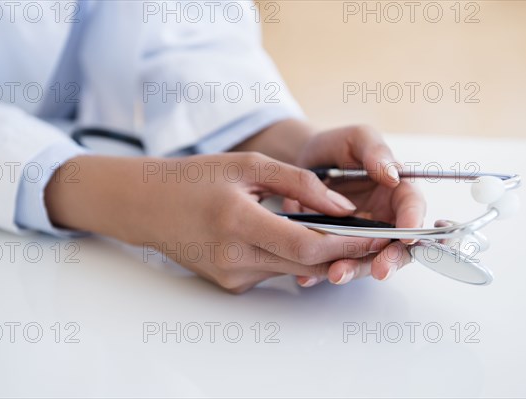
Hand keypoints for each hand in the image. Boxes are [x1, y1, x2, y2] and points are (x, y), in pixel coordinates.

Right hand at [45, 152, 387, 292]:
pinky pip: (273, 271)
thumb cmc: (194, 179)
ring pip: (293, 270)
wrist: (149, 206)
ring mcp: (231, 276)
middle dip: (343, 251)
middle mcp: (234, 258)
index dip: (347, 242)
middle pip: (306, 265)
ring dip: (318, 253)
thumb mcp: (248, 165)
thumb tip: (343, 205)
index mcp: (237, 222)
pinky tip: (287, 234)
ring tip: (335, 229)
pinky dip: (289, 255)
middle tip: (371, 234)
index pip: (307, 245)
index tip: (376, 233)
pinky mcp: (230, 285)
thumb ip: (299, 183)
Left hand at [284, 125, 425, 285]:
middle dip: (390, 259)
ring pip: (366, 259)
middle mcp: (385, 218)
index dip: (413, 223)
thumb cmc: (335, 148)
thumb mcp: (356, 139)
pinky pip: (334, 262)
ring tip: (336, 274)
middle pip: (397, 245)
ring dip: (354, 270)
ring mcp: (362, 236)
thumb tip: (392, 174)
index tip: (407, 236)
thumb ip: (375, 152)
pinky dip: (321, 271)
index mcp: (397, 191)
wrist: (302, 161)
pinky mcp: (337, 246)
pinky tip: (308, 278)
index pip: (413, 209)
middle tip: (380, 270)